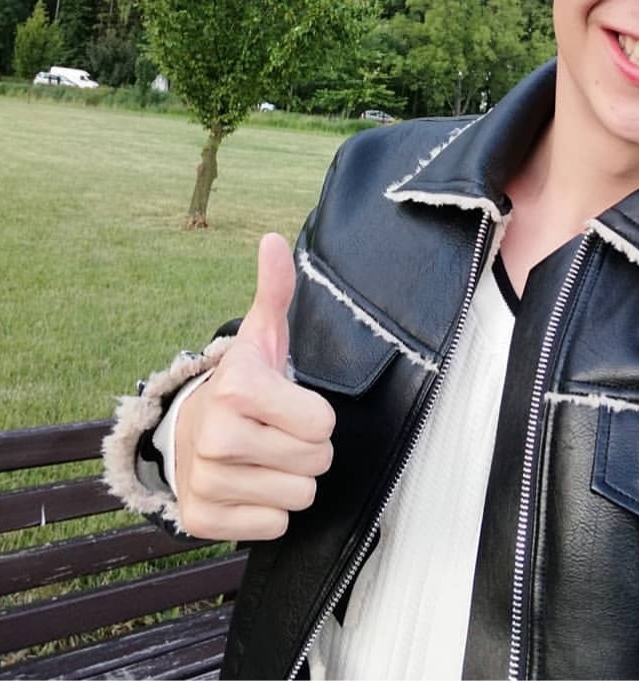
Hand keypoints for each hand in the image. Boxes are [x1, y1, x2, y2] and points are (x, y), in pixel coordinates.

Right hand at [174, 233, 334, 540]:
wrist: (185, 431)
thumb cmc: (239, 385)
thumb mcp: (259, 337)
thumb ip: (275, 290)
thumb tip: (273, 241)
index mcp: (238, 389)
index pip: (324, 424)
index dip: (314, 416)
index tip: (288, 405)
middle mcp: (217, 436)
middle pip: (316, 463)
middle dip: (305, 449)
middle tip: (276, 432)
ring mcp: (206, 481)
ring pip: (299, 497)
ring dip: (289, 479)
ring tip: (262, 457)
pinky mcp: (202, 520)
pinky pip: (274, 526)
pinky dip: (267, 510)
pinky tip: (247, 484)